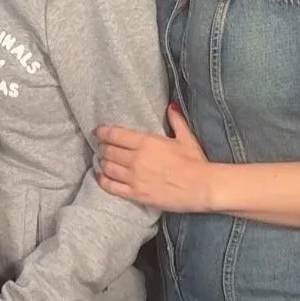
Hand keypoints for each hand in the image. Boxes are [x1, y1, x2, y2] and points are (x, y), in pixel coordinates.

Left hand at [96, 103, 212, 210]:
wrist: (202, 187)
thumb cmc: (195, 162)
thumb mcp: (186, 138)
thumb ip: (176, 121)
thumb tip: (171, 106)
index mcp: (146, 142)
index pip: (115, 134)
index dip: (102, 132)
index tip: (97, 132)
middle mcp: (136, 158)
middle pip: (108, 151)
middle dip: (102, 148)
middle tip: (101, 147)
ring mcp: (134, 177)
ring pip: (107, 167)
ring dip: (102, 163)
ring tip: (102, 161)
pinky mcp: (135, 194)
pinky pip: (111, 186)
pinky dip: (102, 180)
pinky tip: (100, 176)